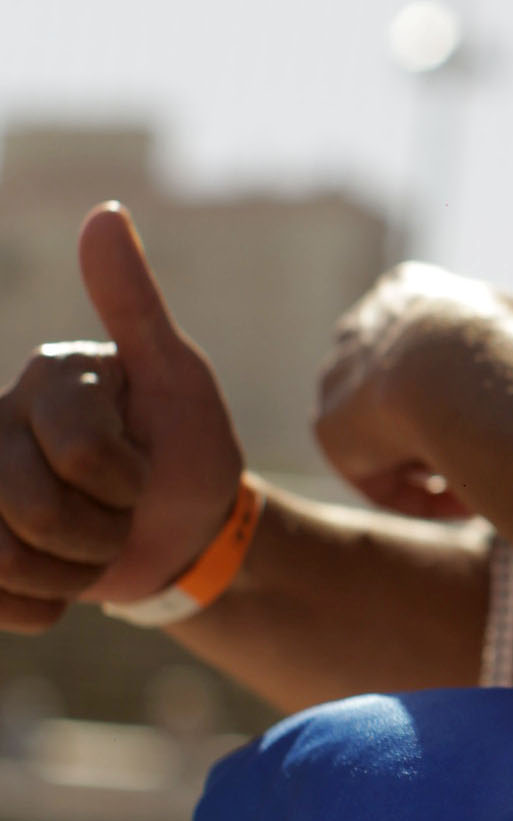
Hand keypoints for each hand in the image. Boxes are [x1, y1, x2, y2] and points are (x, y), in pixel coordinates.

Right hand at [0, 207, 243, 628]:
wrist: (186, 532)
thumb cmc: (186, 447)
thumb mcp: (178, 378)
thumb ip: (134, 303)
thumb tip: (104, 215)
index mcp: (47, 376)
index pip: (78, 452)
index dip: (126, 480)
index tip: (143, 466)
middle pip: (32, 509)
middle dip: (101, 530)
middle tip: (122, 511)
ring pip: (3, 555)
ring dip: (73, 571)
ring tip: (94, 545)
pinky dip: (43, 606)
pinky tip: (67, 584)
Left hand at [313, 263, 512, 517]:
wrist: (454, 367)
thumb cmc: (502, 343)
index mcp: (405, 295)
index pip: (426, 344)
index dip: (466, 387)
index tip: (498, 418)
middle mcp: (362, 330)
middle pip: (400, 391)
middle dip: (443, 427)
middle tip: (489, 457)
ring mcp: (337, 377)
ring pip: (388, 434)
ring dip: (435, 463)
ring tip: (486, 487)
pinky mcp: (328, 426)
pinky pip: (376, 474)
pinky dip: (419, 495)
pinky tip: (465, 504)